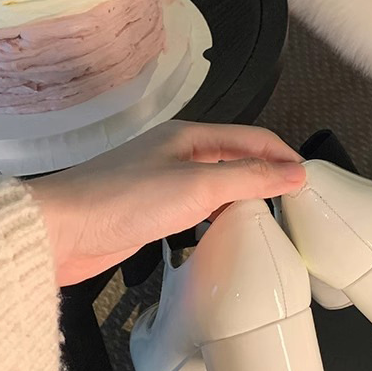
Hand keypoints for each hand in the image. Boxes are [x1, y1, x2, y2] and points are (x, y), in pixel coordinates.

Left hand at [29, 120, 305, 285]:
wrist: (65, 230)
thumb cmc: (123, 201)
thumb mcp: (198, 186)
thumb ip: (249, 178)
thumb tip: (294, 173)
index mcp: (188, 137)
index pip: (250, 138)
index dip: (281, 156)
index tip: (306, 180)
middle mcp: (175, 154)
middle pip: (233, 158)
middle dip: (265, 175)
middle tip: (291, 202)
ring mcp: (160, 182)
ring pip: (214, 184)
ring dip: (240, 197)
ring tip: (266, 219)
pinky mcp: (148, 211)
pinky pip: (194, 208)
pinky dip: (215, 217)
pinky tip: (222, 233)